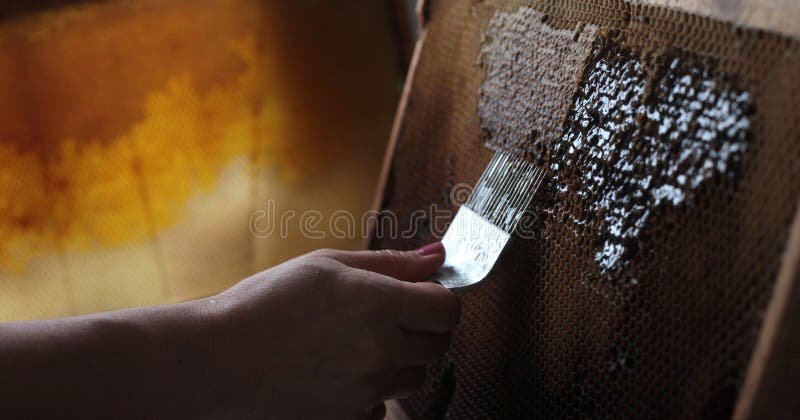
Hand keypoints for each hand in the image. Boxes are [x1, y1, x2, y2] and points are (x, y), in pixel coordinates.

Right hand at [206, 242, 458, 418]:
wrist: (218, 358)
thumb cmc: (266, 303)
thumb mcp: (327, 265)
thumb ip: (391, 263)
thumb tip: (439, 255)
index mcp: (377, 303)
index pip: (448, 308)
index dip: (440, 298)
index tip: (423, 295)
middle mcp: (380, 349)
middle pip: (439, 345)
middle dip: (423, 328)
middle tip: (386, 317)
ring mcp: (366, 389)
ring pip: (413, 376)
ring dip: (398, 360)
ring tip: (353, 344)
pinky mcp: (350, 417)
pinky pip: (383, 406)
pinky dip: (371, 391)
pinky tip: (337, 372)